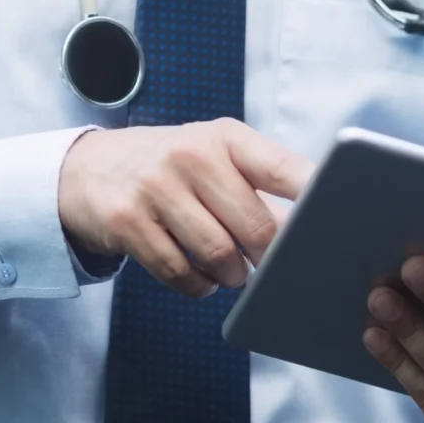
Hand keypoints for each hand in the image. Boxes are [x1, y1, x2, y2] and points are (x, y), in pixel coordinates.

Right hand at [58, 119, 310, 296]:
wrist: (85, 171)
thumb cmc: (169, 168)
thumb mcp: (212, 156)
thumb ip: (259, 185)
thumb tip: (312, 233)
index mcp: (224, 137)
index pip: (283, 168)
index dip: (317, 199)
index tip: (338, 226)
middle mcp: (190, 155)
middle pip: (256, 225)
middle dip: (270, 257)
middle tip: (269, 264)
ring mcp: (155, 187)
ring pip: (219, 254)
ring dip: (233, 275)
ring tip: (231, 270)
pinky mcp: (127, 221)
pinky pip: (179, 273)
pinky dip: (198, 286)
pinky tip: (199, 277)